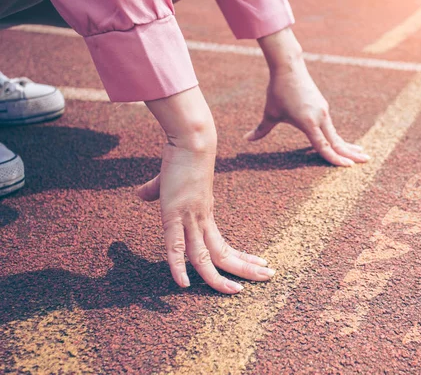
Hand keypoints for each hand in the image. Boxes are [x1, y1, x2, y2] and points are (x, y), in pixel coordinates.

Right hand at [137, 144, 275, 292]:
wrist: (192, 139)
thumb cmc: (182, 156)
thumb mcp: (167, 180)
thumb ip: (154, 189)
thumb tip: (141, 193)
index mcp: (204, 214)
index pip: (224, 244)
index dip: (241, 257)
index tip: (259, 264)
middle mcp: (201, 220)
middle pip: (224, 254)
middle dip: (246, 268)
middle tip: (268, 277)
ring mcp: (189, 218)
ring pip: (206, 256)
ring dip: (219, 277)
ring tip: (238, 292)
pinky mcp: (174, 213)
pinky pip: (175, 246)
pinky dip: (178, 267)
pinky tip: (183, 284)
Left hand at [244, 62, 369, 166]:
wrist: (289, 67)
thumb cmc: (278, 91)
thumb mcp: (269, 112)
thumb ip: (261, 129)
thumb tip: (246, 139)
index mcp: (308, 122)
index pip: (323, 146)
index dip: (334, 159)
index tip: (347, 167)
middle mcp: (320, 118)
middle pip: (337, 141)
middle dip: (351, 153)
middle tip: (367, 161)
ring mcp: (323, 112)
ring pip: (336, 134)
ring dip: (348, 145)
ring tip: (361, 153)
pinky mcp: (323, 107)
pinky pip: (331, 127)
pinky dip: (339, 137)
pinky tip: (343, 143)